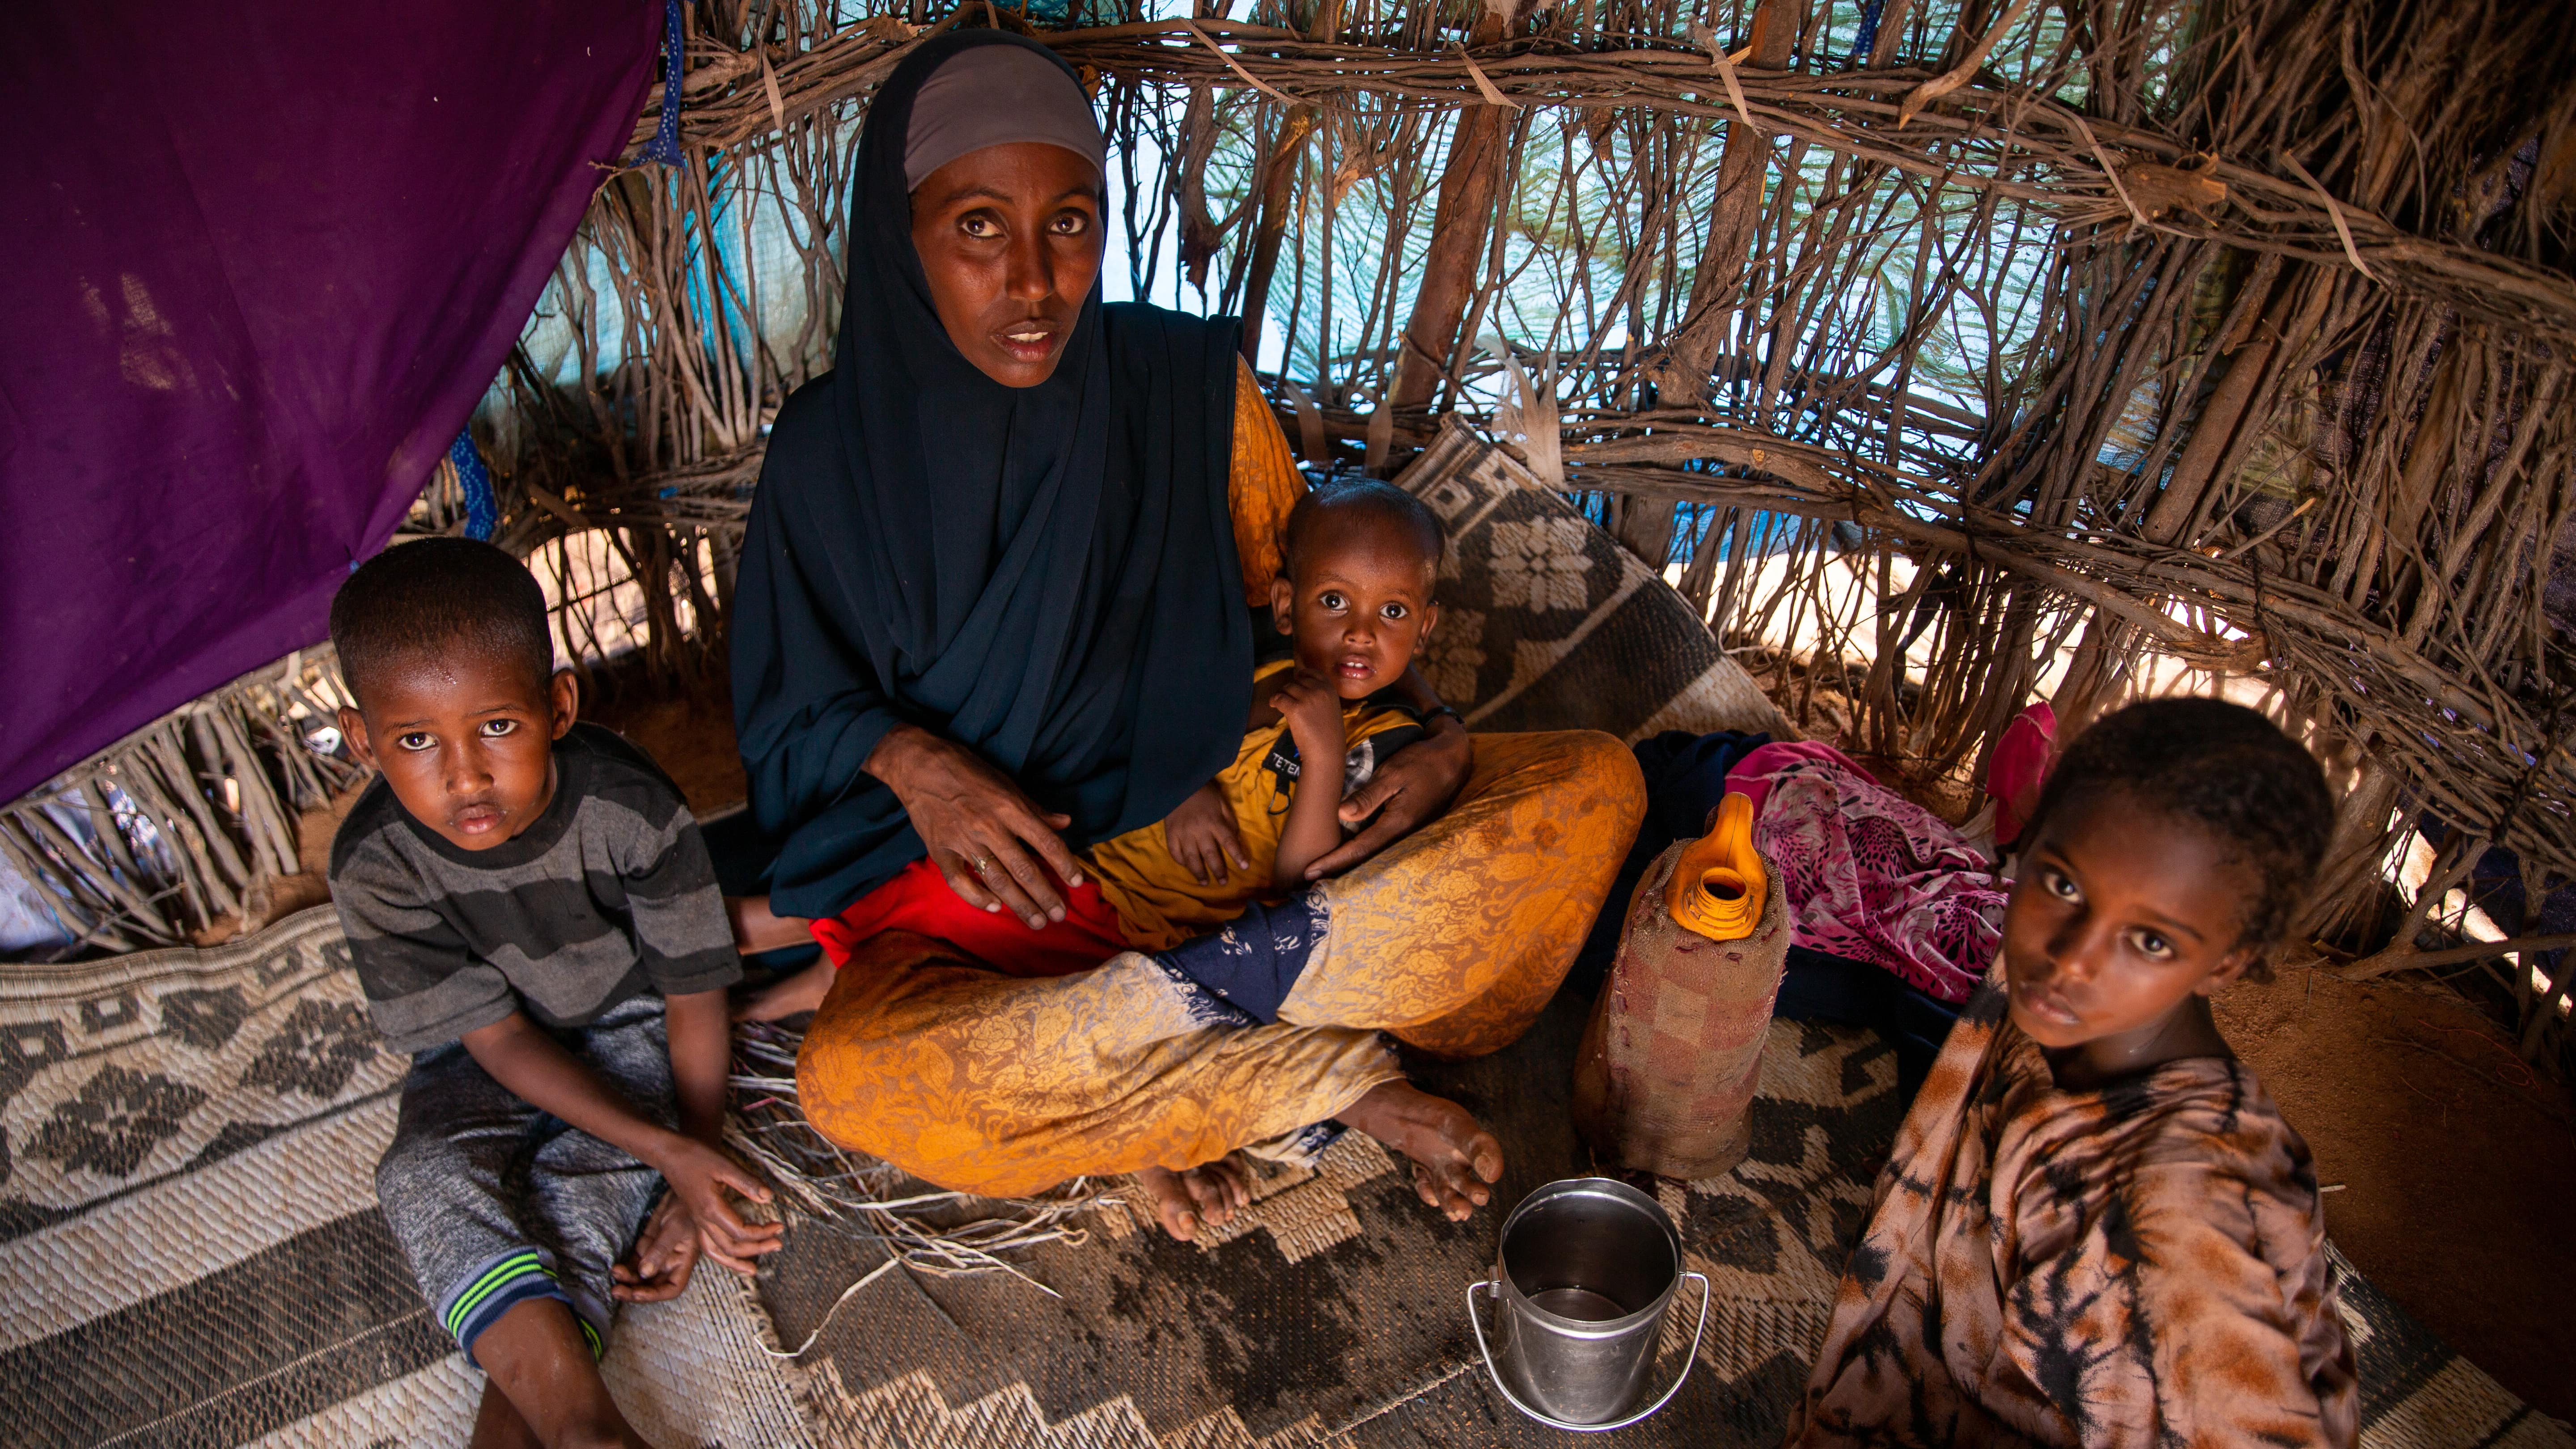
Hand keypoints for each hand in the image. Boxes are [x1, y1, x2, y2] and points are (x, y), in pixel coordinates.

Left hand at [612, 1192, 702, 1301]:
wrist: (681, 1187)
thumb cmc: (686, 1206)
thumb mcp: (675, 1227)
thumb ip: (660, 1249)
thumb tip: (644, 1272)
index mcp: (683, 1262)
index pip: (671, 1288)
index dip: (654, 1295)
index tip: (637, 1292)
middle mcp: (670, 1262)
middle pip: (652, 1286)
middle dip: (635, 1290)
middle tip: (617, 1290)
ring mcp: (657, 1255)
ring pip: (641, 1276)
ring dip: (627, 1279)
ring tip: (614, 1274)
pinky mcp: (646, 1246)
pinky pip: (634, 1262)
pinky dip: (625, 1267)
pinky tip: (615, 1267)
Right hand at [652, 1135, 784, 1275]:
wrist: (671, 1154)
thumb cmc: (696, 1157)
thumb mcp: (725, 1165)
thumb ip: (747, 1183)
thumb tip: (769, 1198)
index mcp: (711, 1209)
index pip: (740, 1232)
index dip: (762, 1233)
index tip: (778, 1226)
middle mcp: (703, 1220)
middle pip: (730, 1247)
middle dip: (756, 1249)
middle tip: (778, 1243)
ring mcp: (698, 1221)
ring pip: (715, 1252)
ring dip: (736, 1261)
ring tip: (753, 1268)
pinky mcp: (697, 1219)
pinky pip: (709, 1245)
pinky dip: (723, 1255)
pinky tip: (734, 1255)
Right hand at [868, 723, 1087, 929]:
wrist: (918, 764)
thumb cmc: (967, 770)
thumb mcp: (1006, 782)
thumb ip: (1035, 809)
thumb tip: (1065, 824)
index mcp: (1009, 807)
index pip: (1045, 841)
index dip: (1065, 864)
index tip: (1078, 882)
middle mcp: (988, 826)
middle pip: (1023, 868)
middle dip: (1044, 895)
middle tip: (1059, 916)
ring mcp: (962, 840)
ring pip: (996, 879)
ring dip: (1019, 903)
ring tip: (1036, 921)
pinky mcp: (939, 849)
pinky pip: (959, 880)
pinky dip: (976, 897)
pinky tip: (993, 907)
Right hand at [1163, 781, 1249, 885]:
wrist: (1178, 783)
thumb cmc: (1204, 793)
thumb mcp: (1221, 802)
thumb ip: (1229, 821)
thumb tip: (1235, 838)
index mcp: (1214, 821)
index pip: (1228, 841)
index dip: (1237, 855)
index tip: (1244, 867)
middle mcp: (1199, 830)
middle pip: (1210, 855)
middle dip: (1218, 870)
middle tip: (1223, 882)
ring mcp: (1183, 833)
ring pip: (1191, 858)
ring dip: (1198, 872)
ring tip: (1204, 882)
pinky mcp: (1170, 833)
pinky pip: (1175, 852)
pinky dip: (1181, 861)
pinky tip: (1187, 866)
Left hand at [1272, 668, 1346, 757]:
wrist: (1326, 751)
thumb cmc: (1329, 734)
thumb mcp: (1331, 708)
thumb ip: (1320, 696)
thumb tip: (1301, 686)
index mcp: (1330, 689)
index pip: (1313, 672)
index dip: (1303, 674)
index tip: (1296, 677)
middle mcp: (1319, 690)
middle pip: (1298, 680)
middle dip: (1291, 688)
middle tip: (1289, 699)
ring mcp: (1307, 698)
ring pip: (1287, 688)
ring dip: (1283, 695)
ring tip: (1282, 705)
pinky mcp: (1294, 708)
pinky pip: (1279, 698)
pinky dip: (1274, 701)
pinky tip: (1274, 706)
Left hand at [1305, 716, 1470, 879]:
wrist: (1452, 759)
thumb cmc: (1421, 763)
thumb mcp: (1393, 774)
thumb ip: (1369, 796)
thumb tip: (1342, 815)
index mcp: (1396, 824)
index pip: (1359, 850)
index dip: (1333, 862)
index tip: (1310, 871)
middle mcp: (1402, 836)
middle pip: (1364, 860)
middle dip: (1337, 872)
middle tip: (1308, 883)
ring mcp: (1407, 834)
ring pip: (1372, 856)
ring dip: (1348, 865)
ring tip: (1323, 874)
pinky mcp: (1407, 828)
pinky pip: (1380, 846)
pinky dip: (1361, 853)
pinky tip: (1348, 855)